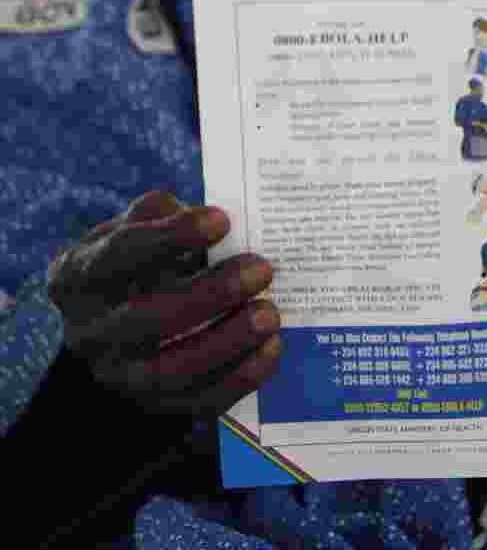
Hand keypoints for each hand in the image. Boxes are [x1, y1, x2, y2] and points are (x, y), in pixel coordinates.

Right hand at [47, 189, 281, 415]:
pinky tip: (271, 347)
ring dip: (229, 342)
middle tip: (262, 269)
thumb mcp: (131, 227)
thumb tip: (206, 220)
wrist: (111, 320)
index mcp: (80, 276)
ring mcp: (117, 376)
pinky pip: (197, 403)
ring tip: (270, 313)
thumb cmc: (134, 260)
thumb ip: (160, 214)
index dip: (172, 236)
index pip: (123, 253)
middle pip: (148, 319)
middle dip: (211, 295)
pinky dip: (239, 378)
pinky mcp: (151, 407)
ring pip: (172, 371)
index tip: (222, 220)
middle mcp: (89, 332)